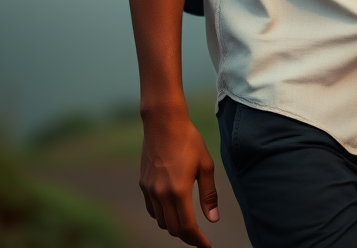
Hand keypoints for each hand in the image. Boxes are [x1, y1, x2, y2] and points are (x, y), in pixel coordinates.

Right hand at [139, 107, 218, 246]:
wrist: (163, 122)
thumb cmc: (188, 140)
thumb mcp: (205, 165)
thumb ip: (208, 194)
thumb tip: (212, 218)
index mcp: (178, 190)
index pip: (187, 227)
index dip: (197, 240)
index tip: (206, 246)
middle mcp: (160, 194)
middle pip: (173, 229)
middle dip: (187, 236)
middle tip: (199, 236)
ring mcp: (149, 190)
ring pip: (161, 221)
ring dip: (174, 226)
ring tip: (187, 222)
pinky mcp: (143, 183)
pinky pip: (152, 210)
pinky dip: (163, 215)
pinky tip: (172, 208)